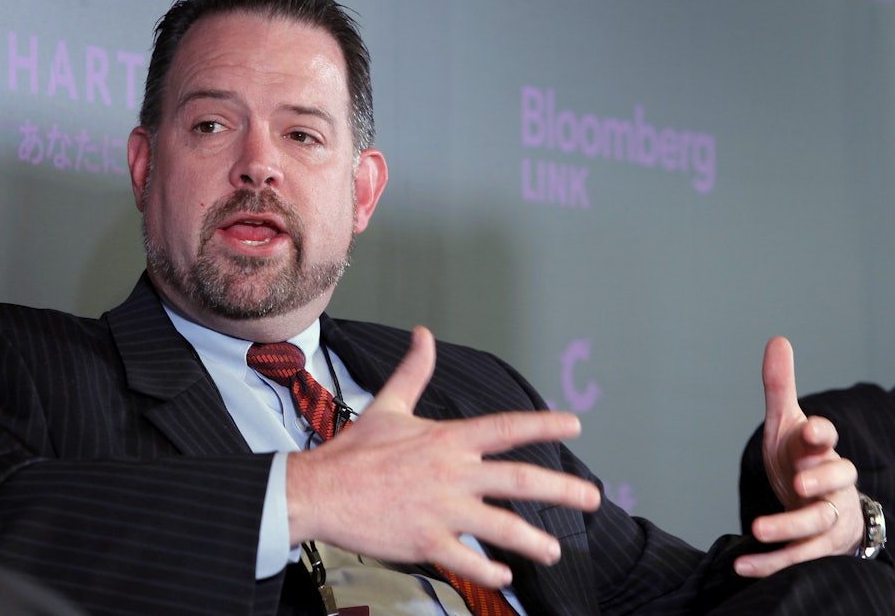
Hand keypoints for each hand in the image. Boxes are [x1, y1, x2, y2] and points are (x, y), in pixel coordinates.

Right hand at [286, 326, 600, 587]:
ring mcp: (440, 510)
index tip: (574, 424)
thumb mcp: (388, 405)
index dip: (543, 424)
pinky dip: (488, 571)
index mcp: (447, 440)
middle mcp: (451, 473)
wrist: (318, 491)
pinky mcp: (424, 542)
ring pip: (500, 526)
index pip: (505, 427)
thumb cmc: (353, 452)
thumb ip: (414, 372)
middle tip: (592, 498)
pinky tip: (504, 576)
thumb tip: (424, 335)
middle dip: (562, 488)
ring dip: (532, 539)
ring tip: (553, 550)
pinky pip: (465, 561)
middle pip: (518, 479)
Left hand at [734, 336, 861, 576]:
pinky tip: (741, 567)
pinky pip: (796, 557)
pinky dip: (770, 563)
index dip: (821, 435)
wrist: (822, 505)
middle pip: (835, 480)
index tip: (810, 432)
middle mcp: (830, 483)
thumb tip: (778, 339)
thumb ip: (780, 387)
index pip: (827, 439)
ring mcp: (826, 516)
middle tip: (798, 481)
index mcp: (820, 450)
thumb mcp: (788, 424)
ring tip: (757, 528)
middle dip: (820, 480)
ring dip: (788, 527)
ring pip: (816, 522)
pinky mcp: (815, 546)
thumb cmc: (801, 458)